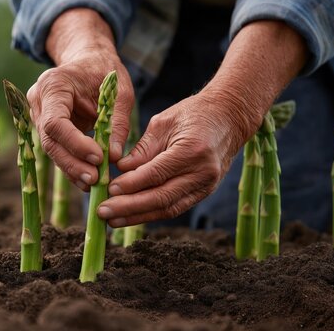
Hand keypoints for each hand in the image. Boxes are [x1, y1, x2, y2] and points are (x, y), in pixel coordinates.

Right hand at [27, 9, 133, 189]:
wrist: (88, 60)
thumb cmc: (104, 71)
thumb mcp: (119, 92)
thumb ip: (117, 122)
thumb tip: (115, 157)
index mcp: (53, 86)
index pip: (56, 122)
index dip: (75, 144)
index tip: (99, 158)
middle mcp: (39, 102)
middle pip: (50, 141)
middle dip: (73, 163)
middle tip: (96, 180)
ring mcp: (39, 116)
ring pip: (52, 150)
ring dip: (73, 169)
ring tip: (95, 184)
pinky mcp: (47, 128)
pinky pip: (59, 150)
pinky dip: (73, 165)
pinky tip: (88, 180)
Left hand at [97, 20, 306, 226]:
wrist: (229, 118)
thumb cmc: (193, 114)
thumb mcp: (163, 122)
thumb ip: (142, 150)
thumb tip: (120, 171)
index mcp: (192, 150)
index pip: (156, 174)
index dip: (131, 185)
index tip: (109, 190)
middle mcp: (202, 172)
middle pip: (161, 198)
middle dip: (129, 208)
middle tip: (103, 212)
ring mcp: (206, 185)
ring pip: (168, 208)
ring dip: (138, 217)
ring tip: (113, 220)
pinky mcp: (204, 192)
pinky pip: (175, 207)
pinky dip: (152, 213)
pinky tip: (132, 216)